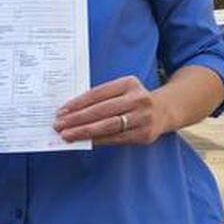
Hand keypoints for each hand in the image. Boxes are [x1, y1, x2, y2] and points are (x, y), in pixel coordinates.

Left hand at [52, 76, 170, 145]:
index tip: (61, 111)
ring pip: (108, 126)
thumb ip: (102, 97)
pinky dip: (98, 140)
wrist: (165, 110)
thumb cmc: (135, 99)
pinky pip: (116, 138)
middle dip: (77, 119)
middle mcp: (138, 99)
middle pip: (102, 110)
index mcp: (129, 83)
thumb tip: (72, 111)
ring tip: (67, 135)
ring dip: (84, 132)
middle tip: (59, 125)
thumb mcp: (123, 89)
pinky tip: (85, 141)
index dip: (78, 103)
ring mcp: (143, 118)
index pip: (98, 93)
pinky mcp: (144, 134)